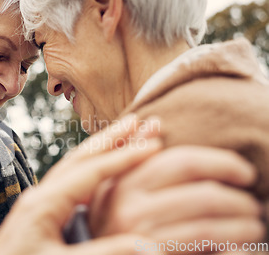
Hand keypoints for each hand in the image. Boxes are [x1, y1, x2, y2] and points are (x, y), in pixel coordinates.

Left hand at [0, 115, 164, 254]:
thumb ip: (102, 253)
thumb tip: (146, 244)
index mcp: (43, 204)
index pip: (90, 171)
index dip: (124, 157)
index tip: (152, 144)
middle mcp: (39, 196)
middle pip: (80, 158)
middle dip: (111, 138)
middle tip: (138, 120)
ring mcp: (37, 203)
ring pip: (73, 167)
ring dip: (100, 150)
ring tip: (123, 137)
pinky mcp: (38, 215)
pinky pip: (69, 182)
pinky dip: (90, 169)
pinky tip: (100, 173)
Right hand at [90, 146, 263, 253]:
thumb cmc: (111, 221)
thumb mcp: (113, 185)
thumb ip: (132, 153)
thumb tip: (153, 121)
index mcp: (123, 183)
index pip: (183, 162)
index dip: (223, 163)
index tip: (245, 173)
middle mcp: (129, 208)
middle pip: (203, 195)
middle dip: (239, 200)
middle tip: (254, 205)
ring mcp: (141, 237)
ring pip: (209, 225)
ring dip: (242, 225)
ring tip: (254, 226)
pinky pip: (204, 248)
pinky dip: (232, 244)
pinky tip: (240, 244)